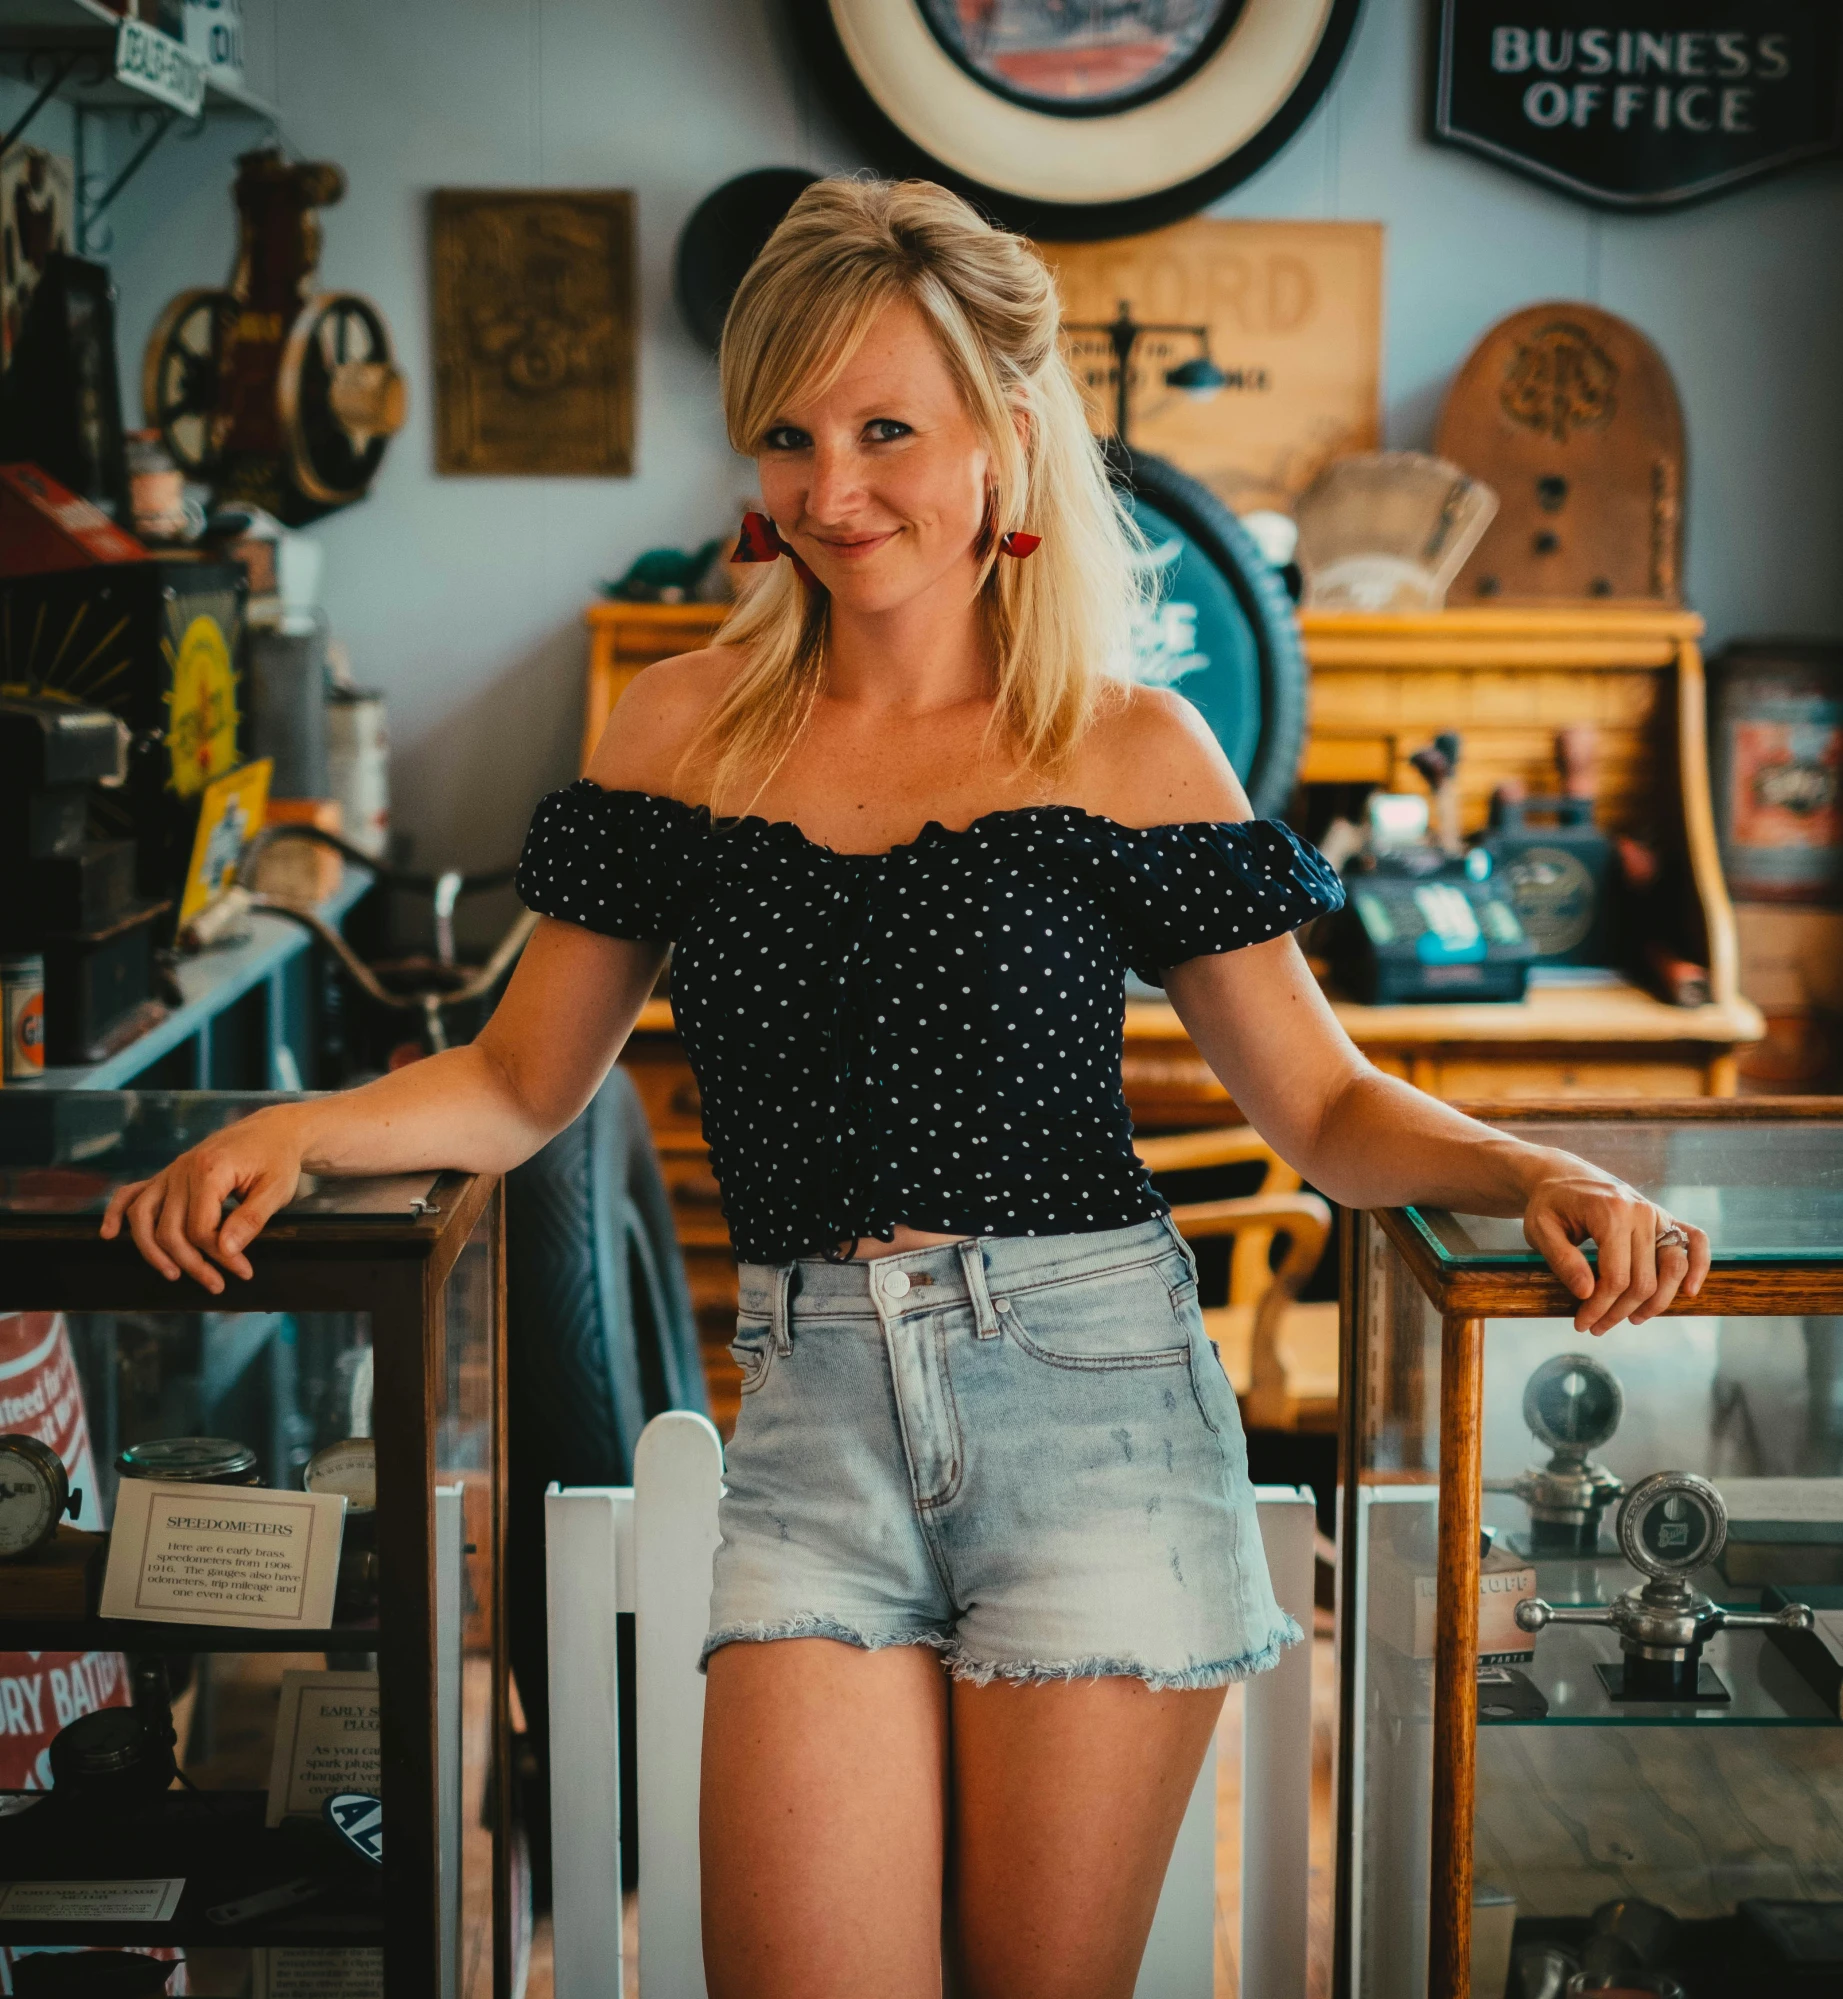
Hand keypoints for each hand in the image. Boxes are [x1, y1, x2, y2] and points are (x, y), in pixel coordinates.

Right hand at [99, 1106, 306, 1294]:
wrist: (273, 1130)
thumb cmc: (278, 1159)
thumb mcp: (276, 1189)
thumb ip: (250, 1220)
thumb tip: (225, 1250)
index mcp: (210, 1170)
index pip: (200, 1228)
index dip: (220, 1256)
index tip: (243, 1271)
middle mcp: (182, 1170)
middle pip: (170, 1229)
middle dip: (192, 1263)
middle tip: (217, 1285)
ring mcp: (171, 1172)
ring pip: (143, 1217)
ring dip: (153, 1251)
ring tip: (174, 1275)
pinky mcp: (168, 1175)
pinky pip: (132, 1194)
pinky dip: (116, 1213)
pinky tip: (109, 1234)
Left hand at [1521, 1151, 1709, 1334]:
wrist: (1561, 1175)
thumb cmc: (1549, 1203)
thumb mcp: (1540, 1230)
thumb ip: (1562, 1260)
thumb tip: (1587, 1294)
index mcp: (1610, 1212)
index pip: (1616, 1277)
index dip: (1600, 1307)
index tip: (1582, 1323)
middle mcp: (1640, 1212)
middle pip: (1644, 1280)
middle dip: (1620, 1311)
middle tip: (1596, 1327)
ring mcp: (1657, 1213)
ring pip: (1674, 1268)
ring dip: (1657, 1302)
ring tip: (1632, 1318)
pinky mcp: (1665, 1217)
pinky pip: (1695, 1240)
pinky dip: (1699, 1266)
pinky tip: (1688, 1291)